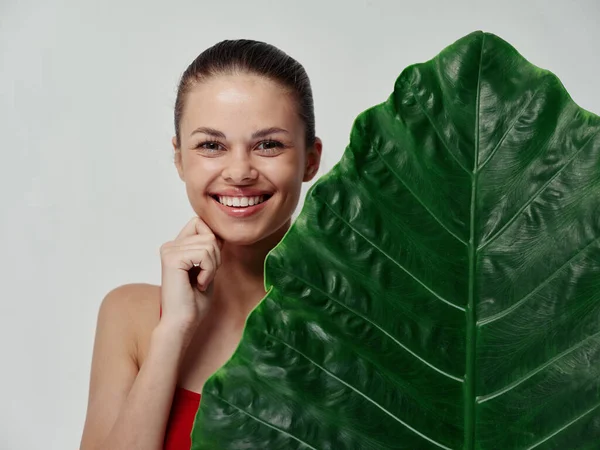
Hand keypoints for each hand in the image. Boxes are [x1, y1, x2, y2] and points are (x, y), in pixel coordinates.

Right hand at [159, 216, 222, 336]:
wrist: (182, 323)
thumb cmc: (194, 302)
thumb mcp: (208, 269)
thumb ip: (210, 249)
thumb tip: (220, 233)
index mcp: (176, 247)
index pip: (199, 223)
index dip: (212, 241)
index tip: (208, 265)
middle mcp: (170, 246)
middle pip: (209, 234)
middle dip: (215, 258)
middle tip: (204, 278)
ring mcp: (169, 250)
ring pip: (209, 243)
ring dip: (212, 266)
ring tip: (201, 282)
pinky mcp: (172, 258)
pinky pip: (204, 254)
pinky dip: (209, 271)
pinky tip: (199, 284)